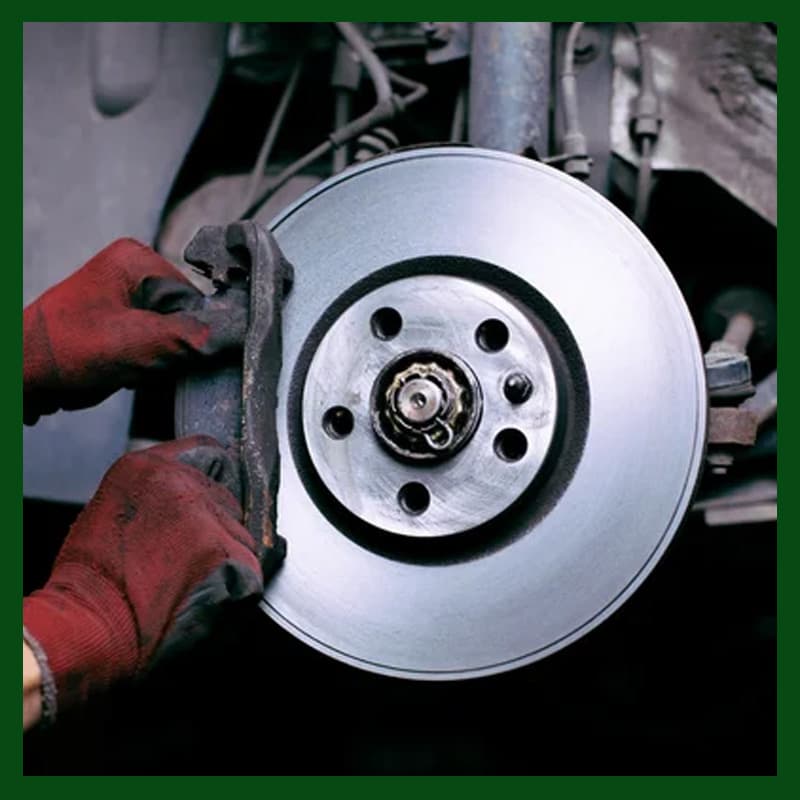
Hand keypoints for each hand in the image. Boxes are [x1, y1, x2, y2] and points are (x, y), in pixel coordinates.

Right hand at [22, 436, 262, 724]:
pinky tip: (203, 596)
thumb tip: (188, 498)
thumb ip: (157, 495)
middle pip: (227, 499)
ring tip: (189, 581)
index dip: (215, 476)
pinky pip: (250, 567)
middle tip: (187, 559)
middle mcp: (182, 482)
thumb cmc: (90, 581)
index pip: (209, 452)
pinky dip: (237, 585)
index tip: (215, 494)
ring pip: (241, 533)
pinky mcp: (226, 551)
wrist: (87, 625)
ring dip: (227, 557)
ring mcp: (207, 515)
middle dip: (217, 526)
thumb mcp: (112, 510)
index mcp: (148, 467)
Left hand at [23, 238, 245, 423]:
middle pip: (186, 320)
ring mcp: (125, 297)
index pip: (196, 301)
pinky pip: (154, 346)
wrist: (20, 377)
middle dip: (170, 351)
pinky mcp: (121, 322)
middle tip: (141, 364)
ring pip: (172, 338)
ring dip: (157, 361)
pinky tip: (124, 371)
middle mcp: (133, 272)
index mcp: (137, 260)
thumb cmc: (61, 351)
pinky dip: (145, 365)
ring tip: (126, 367)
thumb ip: (192, 338)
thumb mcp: (136, 344)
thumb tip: (241, 334)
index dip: (192, 335)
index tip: (172, 357)